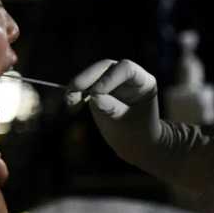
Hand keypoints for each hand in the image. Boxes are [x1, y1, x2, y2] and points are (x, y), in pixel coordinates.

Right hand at [67, 59, 166, 173]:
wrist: (136, 145)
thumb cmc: (137, 135)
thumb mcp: (126, 125)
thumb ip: (112, 109)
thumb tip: (94, 97)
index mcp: (143, 82)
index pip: (126, 69)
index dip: (109, 78)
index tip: (95, 93)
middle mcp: (128, 77)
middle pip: (105, 67)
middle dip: (88, 77)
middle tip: (74, 89)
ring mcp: (113, 82)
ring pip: (92, 75)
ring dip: (78, 85)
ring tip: (69, 100)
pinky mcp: (99, 90)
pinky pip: (85, 86)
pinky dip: (76, 93)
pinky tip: (70, 103)